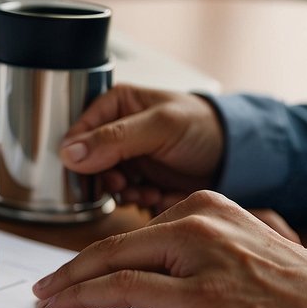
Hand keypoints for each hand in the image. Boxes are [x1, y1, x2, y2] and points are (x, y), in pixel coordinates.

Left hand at [32, 191, 306, 307]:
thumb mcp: (269, 281)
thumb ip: (228, 272)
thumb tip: (185, 292)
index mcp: (229, 215)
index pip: (147, 233)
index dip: (103, 257)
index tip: (76, 276)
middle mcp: (215, 224)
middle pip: (120, 242)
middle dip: (75, 268)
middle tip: (45, 292)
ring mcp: (210, 257)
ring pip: (115, 260)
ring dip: (70, 283)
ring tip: (45, 304)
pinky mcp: (209, 297)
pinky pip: (127, 290)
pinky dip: (86, 298)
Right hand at [60, 84, 224, 214]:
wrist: (235, 157)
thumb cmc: (204, 127)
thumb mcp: (159, 126)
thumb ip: (114, 138)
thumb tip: (70, 153)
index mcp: (116, 105)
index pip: (78, 132)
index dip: (81, 156)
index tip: (94, 172)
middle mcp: (118, 132)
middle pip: (89, 164)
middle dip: (109, 179)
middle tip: (124, 185)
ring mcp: (129, 159)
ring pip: (107, 185)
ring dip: (127, 194)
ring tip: (149, 192)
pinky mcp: (141, 182)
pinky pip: (127, 199)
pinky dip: (142, 202)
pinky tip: (159, 196)